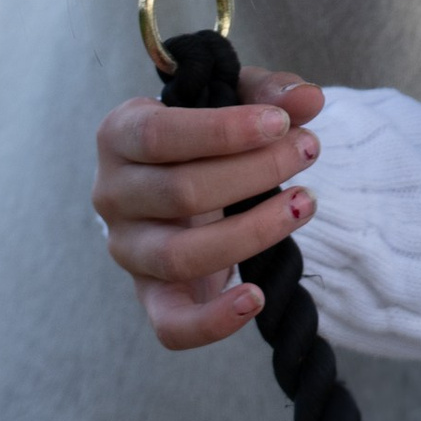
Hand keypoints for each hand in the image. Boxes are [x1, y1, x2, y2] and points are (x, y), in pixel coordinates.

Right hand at [92, 71, 324, 349]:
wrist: (186, 182)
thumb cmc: (208, 137)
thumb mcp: (234, 101)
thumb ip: (271, 95)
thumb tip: (308, 99)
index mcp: (120, 135)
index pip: (161, 135)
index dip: (224, 131)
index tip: (282, 123)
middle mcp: (112, 194)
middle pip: (181, 191)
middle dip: (256, 171)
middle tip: (308, 151)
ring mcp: (128, 250)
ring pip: (181, 254)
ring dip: (253, 232)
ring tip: (303, 204)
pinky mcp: (151, 296)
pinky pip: (170, 325)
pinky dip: (213, 321)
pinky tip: (256, 297)